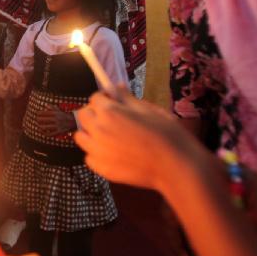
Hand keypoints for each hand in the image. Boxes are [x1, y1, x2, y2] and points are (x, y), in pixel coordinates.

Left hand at [37, 105, 75, 135]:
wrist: (73, 122)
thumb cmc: (63, 115)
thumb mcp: (58, 110)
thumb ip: (52, 107)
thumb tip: (46, 105)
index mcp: (55, 114)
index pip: (44, 113)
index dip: (39, 113)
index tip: (36, 113)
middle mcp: (56, 119)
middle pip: (43, 120)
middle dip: (38, 119)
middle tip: (36, 119)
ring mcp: (57, 126)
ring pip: (45, 127)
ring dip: (39, 126)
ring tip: (37, 125)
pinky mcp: (58, 132)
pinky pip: (50, 133)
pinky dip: (44, 133)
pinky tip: (41, 131)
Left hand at [74, 88, 202, 193]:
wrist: (174, 167)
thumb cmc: (166, 134)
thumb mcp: (148, 109)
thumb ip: (127, 98)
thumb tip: (116, 87)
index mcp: (109, 112)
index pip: (95, 98)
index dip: (105, 98)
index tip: (114, 102)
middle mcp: (98, 130)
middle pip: (83, 115)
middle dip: (94, 113)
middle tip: (111, 118)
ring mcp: (97, 151)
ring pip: (81, 137)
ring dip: (91, 133)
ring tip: (110, 136)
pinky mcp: (101, 169)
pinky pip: (89, 157)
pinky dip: (97, 154)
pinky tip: (113, 153)